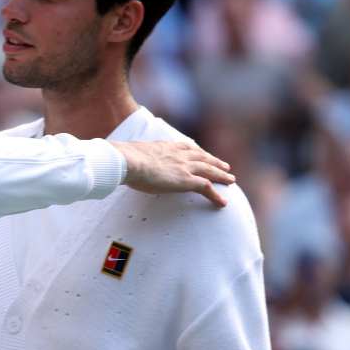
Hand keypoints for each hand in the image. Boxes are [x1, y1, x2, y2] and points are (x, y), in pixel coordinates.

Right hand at [113, 141, 234, 206]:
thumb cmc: (123, 159)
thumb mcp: (130, 154)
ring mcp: (184, 167)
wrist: (127, 160)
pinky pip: (206, 188)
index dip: (197, 151)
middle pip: (202, 157)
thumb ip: (131, 157)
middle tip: (224, 165)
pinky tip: (223, 203)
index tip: (202, 153)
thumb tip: (119, 159)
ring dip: (222, 175)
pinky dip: (216, 195)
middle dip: (214, 161)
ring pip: (210, 170)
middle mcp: (179, 154)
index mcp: (166, 146)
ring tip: (231, 180)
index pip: (186, 147)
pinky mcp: (186, 180)